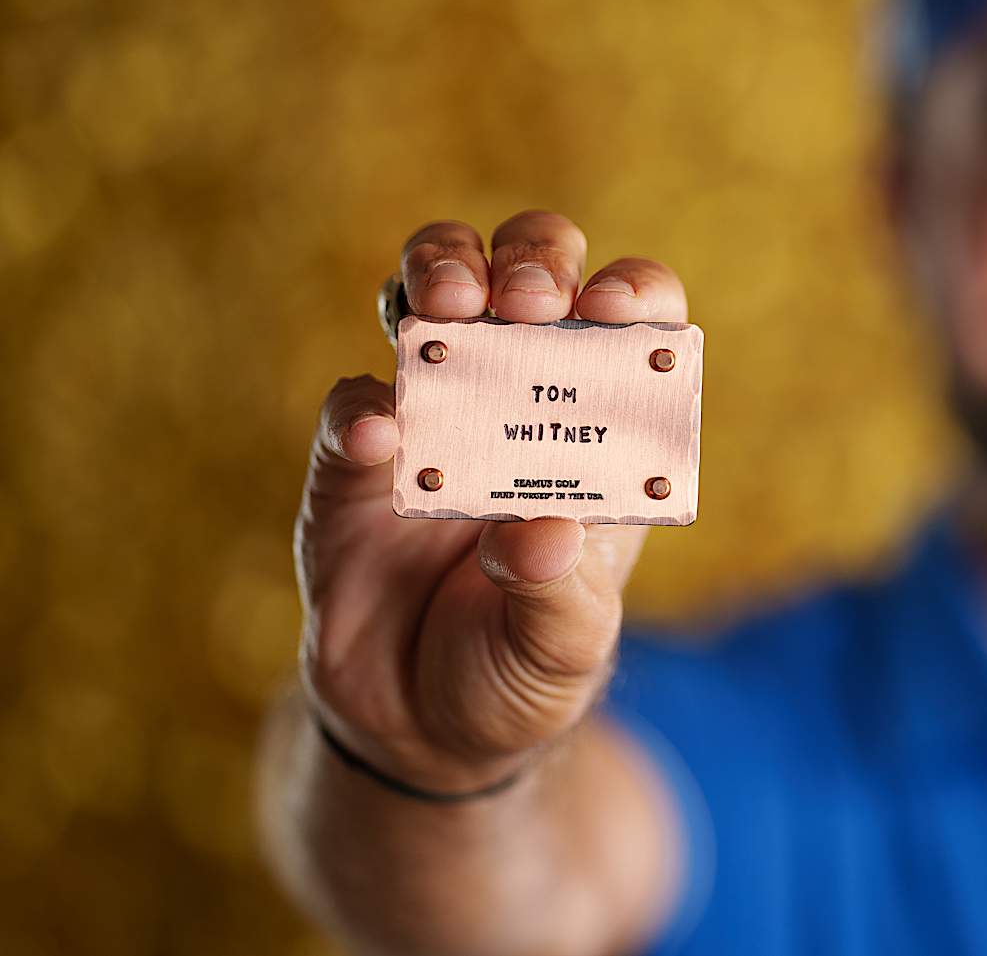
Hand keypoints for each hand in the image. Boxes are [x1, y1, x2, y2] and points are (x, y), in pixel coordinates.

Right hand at [296, 212, 688, 791]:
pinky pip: (350, 406)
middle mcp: (520, 396)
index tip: (614, 306)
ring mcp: (432, 414)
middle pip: (530, 273)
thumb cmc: (521, 670)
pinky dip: (360, 410)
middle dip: (532, 261)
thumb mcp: (562, 648)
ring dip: (441, 273)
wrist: (422, 731)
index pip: (631, 324)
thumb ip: (557, 594)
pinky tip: (379, 438)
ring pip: (431, 293)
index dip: (631, 295)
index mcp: (602, 428)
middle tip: (527, 301)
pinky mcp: (352, 462)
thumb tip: (539, 533)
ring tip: (448, 305)